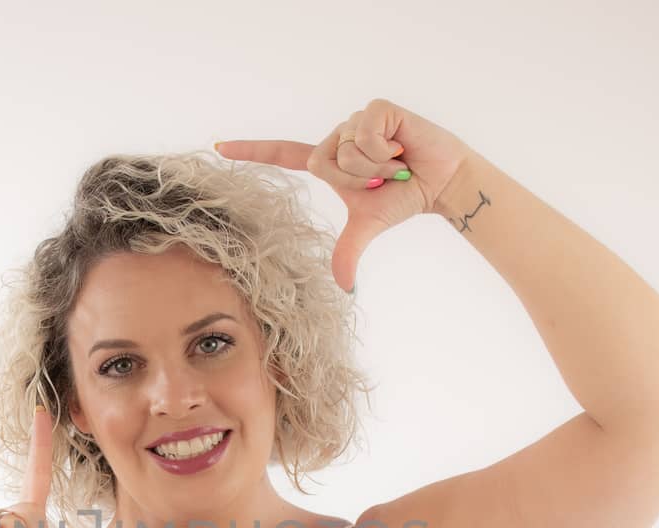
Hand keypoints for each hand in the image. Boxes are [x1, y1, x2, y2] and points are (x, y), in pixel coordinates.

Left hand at [216, 97, 473, 292]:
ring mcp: (355, 121)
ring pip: (345, 150)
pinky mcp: (377, 109)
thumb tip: (344, 288)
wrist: (440, 182)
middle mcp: (336, 138)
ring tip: (396, 166)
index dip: (251, 152)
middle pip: (322, 163)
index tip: (219, 147)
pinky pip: (366, 134)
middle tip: (382, 182)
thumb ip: (349, 251)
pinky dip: (385, 151)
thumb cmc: (401, 200)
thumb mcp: (368, 227)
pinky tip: (402, 148)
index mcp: (327, 162)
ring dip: (375, 168)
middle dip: (355, 182)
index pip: (282, 154)